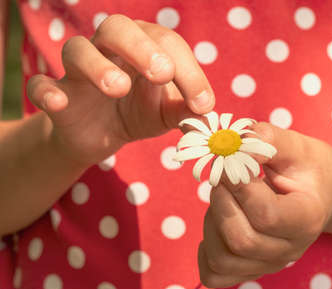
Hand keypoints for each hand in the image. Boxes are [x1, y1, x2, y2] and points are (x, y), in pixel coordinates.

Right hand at [26, 15, 214, 166]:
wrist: (102, 135)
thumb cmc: (138, 113)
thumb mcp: (166, 113)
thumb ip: (186, 111)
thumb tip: (208, 113)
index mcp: (144, 47)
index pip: (167, 44)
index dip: (188, 71)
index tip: (202, 103)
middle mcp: (110, 50)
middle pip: (118, 28)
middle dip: (140, 47)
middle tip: (161, 74)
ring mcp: (79, 70)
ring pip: (77, 49)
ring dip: (97, 66)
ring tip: (118, 89)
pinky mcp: (58, 94)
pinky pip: (40, 84)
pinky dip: (46, 90)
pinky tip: (58, 101)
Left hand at [198, 122, 331, 287]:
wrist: (320, 193)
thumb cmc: (308, 168)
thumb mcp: (296, 146)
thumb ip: (267, 140)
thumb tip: (235, 142)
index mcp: (307, 217)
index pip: (266, 216)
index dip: (239, 186)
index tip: (231, 162)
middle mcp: (290, 249)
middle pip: (241, 241)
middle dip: (221, 203)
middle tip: (222, 177)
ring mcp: (270, 264)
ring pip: (222, 259)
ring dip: (211, 223)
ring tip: (223, 198)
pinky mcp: (251, 270)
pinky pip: (214, 275)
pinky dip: (205, 250)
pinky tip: (217, 224)